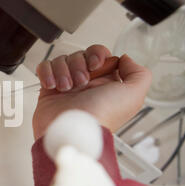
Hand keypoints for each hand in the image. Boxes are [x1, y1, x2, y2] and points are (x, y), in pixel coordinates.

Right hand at [32, 45, 151, 139]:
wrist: (73, 131)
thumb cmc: (102, 117)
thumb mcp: (134, 96)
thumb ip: (139, 74)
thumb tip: (125, 59)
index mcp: (105, 83)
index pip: (99, 55)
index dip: (96, 55)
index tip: (95, 65)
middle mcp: (86, 84)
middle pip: (79, 55)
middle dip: (78, 64)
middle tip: (81, 82)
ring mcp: (66, 86)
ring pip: (62, 60)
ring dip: (63, 70)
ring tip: (65, 88)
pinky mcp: (49, 90)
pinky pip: (44, 68)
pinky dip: (47, 73)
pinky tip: (52, 86)